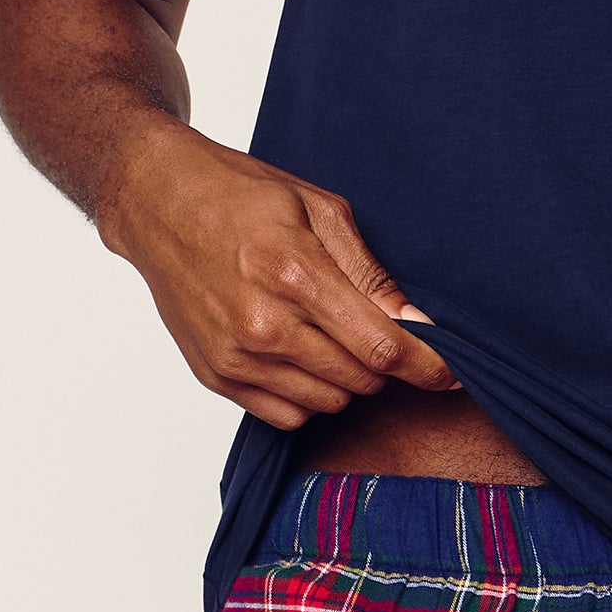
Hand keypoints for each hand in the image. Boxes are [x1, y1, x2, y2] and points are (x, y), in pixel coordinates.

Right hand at [98, 121, 460, 429]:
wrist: (158, 203)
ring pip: (327, 403)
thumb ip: (370, 274)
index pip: (380, 347)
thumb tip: (417, 323)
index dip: (429, 368)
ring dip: (345, 379)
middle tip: (374, 329)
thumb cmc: (241, 195)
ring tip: (327, 332)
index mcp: (295, 274)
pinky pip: (286, 416)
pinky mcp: (215, 375)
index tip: (454, 376)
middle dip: (384, 364)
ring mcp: (235, 356)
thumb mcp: (319, 209)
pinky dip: (306, 395)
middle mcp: (263, 325)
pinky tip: (300, 355)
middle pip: (360, 380)